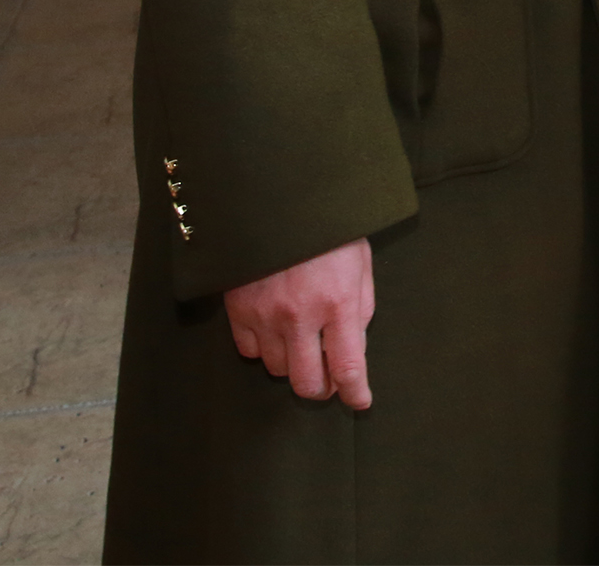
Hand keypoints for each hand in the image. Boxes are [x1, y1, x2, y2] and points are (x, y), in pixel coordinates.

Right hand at [223, 237, 374, 409]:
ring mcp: (264, 315)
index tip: (360, 402)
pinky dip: (264, 349)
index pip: (348, 367)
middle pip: (307, 382)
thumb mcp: (360, 263)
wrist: (279, 195)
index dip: (355, 393)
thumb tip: (353, 350)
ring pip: (277, 370)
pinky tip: (275, 330)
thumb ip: (359, 309)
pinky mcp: (238, 309)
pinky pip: (250, 351)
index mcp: (338, 302)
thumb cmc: (329, 228)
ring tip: (302, 342)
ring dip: (293, 364)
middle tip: (329, 377)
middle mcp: (299, 316)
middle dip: (322, 388)